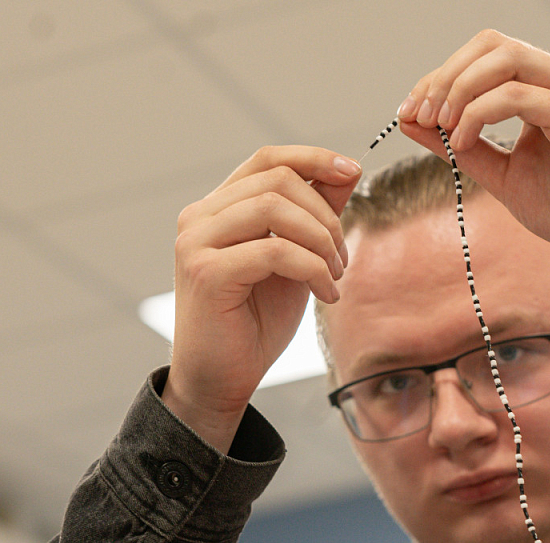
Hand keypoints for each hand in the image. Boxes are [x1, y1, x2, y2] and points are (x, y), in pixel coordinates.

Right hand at [162, 146, 361, 451]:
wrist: (222, 378)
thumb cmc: (256, 321)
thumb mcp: (296, 260)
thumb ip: (314, 216)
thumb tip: (347, 172)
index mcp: (219, 208)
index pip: (267, 159)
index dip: (313, 158)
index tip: (353, 171)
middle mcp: (200, 216)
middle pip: (278, 180)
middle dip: (326, 215)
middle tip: (342, 258)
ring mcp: (197, 242)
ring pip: (275, 208)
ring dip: (321, 240)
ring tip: (335, 275)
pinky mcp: (207, 272)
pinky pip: (275, 251)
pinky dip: (312, 269)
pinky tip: (326, 294)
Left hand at [397, 29, 549, 290]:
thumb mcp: (501, 175)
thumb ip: (461, 146)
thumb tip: (411, 122)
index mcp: (544, 88)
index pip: (484, 56)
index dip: (440, 77)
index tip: (410, 113)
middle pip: (492, 43)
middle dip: (445, 74)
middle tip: (419, 114)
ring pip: (507, 58)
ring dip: (460, 87)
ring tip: (439, 125)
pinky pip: (520, 96)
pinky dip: (481, 112)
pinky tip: (463, 140)